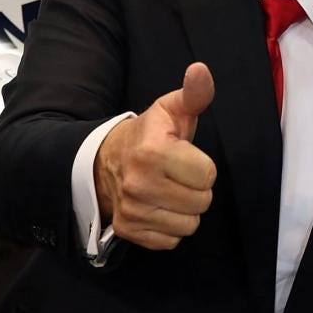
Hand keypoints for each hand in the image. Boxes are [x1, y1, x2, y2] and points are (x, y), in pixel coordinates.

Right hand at [95, 62, 216, 249]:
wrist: (104, 161)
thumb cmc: (149, 135)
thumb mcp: (171, 109)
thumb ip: (194, 93)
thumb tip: (201, 70)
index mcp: (154, 152)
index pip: (208, 175)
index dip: (202, 166)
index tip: (185, 157)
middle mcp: (139, 184)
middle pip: (201, 202)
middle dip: (196, 188)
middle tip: (178, 175)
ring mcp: (132, 210)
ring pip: (189, 225)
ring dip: (184, 210)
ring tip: (169, 190)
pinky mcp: (128, 231)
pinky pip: (170, 241)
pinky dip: (169, 227)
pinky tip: (158, 206)